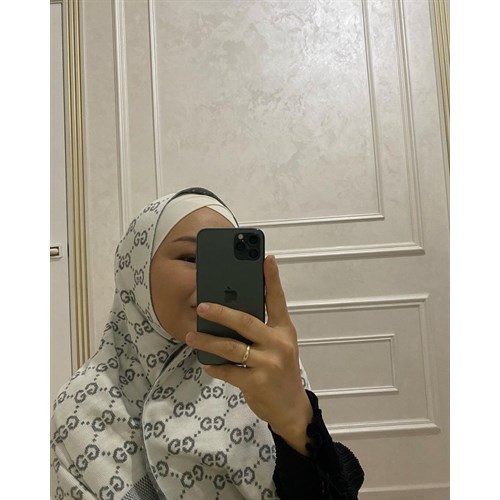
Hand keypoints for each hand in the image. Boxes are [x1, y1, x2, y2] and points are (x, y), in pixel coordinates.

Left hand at [185, 255, 312, 454]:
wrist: (291, 408)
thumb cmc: (281, 371)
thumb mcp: (279, 346)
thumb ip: (262, 329)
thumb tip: (231, 312)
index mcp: (284, 330)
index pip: (277, 300)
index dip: (272, 279)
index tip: (266, 258)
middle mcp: (278, 343)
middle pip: (246, 321)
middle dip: (221, 312)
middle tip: (201, 306)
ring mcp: (269, 363)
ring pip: (232, 347)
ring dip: (208, 340)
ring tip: (192, 336)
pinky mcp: (257, 382)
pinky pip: (229, 371)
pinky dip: (215, 366)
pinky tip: (206, 362)